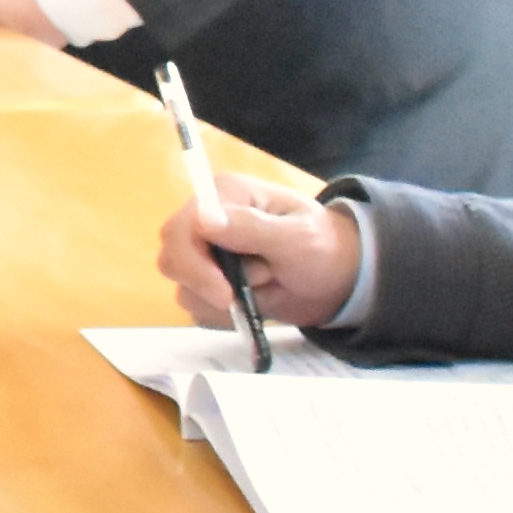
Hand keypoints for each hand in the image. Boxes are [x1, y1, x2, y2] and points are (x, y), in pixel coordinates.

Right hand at [157, 170, 365, 331]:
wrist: (340, 280)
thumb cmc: (324, 247)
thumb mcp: (297, 237)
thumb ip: (251, 228)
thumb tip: (202, 218)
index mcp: (224, 196)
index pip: (182, 226)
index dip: (193, 262)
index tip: (225, 292)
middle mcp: (207, 222)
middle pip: (172, 257)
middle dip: (206, 284)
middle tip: (240, 299)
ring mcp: (207, 256)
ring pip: (183, 287)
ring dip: (222, 301)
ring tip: (263, 288)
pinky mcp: (211, 285)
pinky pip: (198, 309)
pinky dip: (224, 317)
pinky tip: (253, 306)